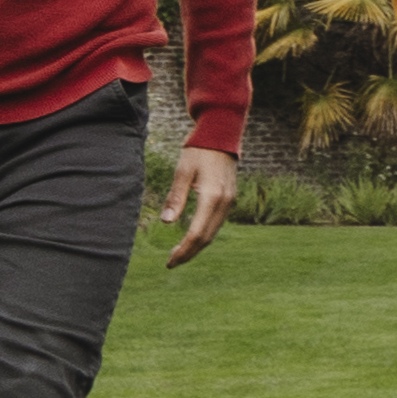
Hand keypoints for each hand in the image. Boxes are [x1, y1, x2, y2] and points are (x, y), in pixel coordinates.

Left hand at [161, 146, 237, 265]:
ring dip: (197, 245)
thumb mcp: (182, 172)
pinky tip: (192, 237)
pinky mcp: (230, 198)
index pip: (196, 233)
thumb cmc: (198, 151)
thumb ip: (175, 197)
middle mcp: (224, 203)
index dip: (183, 250)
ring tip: (179, 253)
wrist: (221, 135)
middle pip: (207, 237)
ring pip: (213, 232)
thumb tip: (166, 222)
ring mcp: (230, 201)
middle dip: (189, 253)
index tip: (169, 261)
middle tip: (171, 262)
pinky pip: (217, 223)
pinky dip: (204, 234)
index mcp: (212, 197)